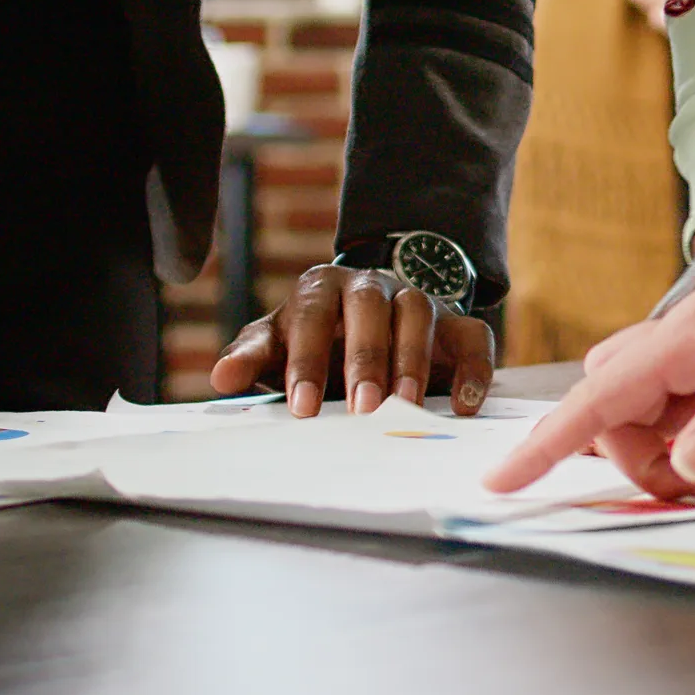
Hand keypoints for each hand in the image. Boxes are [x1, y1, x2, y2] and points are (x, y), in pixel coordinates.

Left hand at [210, 264, 494, 417]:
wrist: (365, 323)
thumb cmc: (315, 341)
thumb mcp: (279, 345)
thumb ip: (253, 358)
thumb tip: (221, 379)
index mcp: (322, 288)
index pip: (311, 315)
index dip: (306, 361)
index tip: (303, 407)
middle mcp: (370, 287)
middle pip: (369, 307)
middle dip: (365, 358)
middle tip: (362, 407)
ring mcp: (417, 300)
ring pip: (419, 313)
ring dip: (412, 360)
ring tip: (404, 406)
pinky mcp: (454, 324)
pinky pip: (473, 336)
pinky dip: (474, 369)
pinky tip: (465, 405)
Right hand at [486, 195, 694, 498]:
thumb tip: (686, 465)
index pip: (601, 395)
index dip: (550, 443)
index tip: (505, 480)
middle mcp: (688, 335)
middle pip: (615, 409)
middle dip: (632, 459)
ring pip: (646, 408)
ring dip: (664, 452)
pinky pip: (681, 402)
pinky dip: (690, 436)